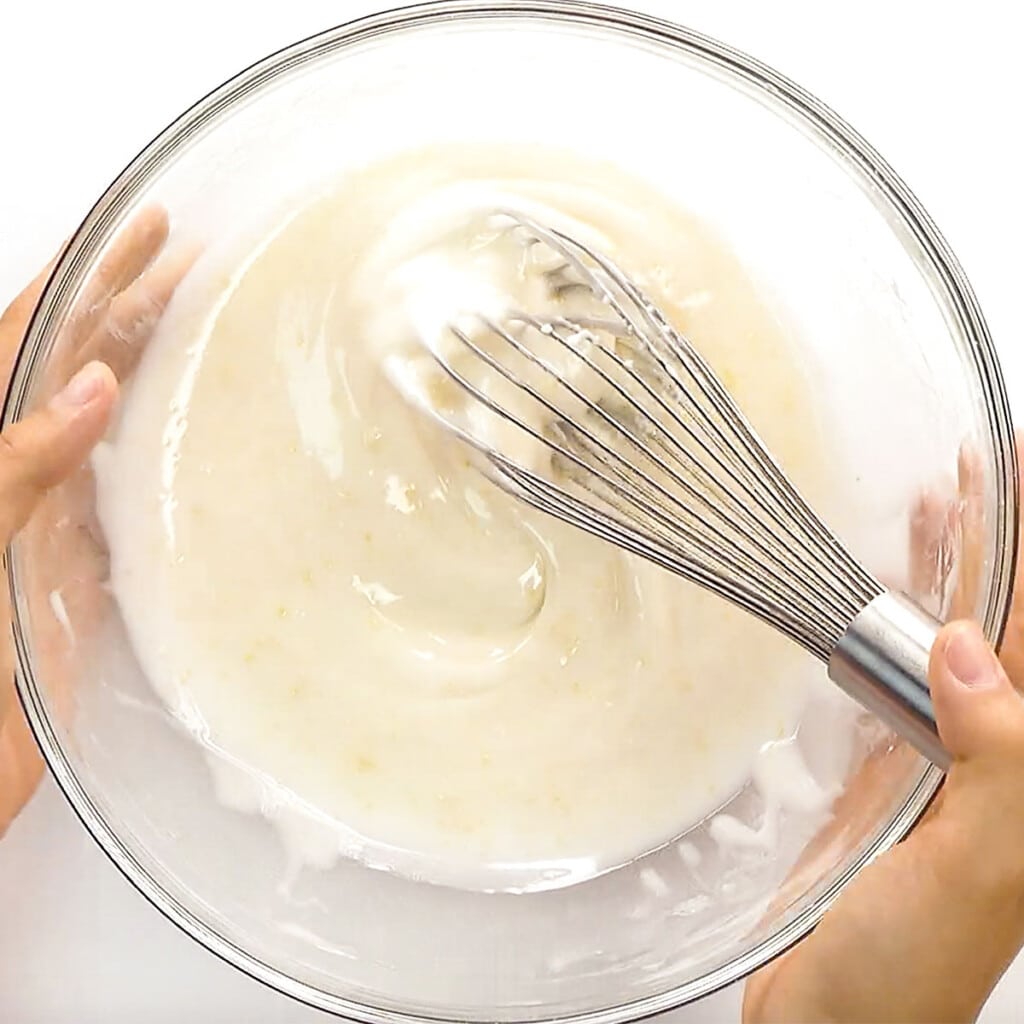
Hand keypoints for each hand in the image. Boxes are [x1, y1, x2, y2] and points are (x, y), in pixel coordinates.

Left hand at [0, 209, 190, 834]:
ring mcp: (45, 526)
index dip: (84, 279)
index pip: (27, 339)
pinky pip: (125, 509)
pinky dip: (162, 471)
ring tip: (203, 337)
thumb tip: (89, 388)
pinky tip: (194, 453)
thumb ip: (14, 467)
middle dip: (128, 311)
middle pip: (74, 372)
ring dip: (152, 381)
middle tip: (188, 266)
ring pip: (106, 434)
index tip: (142, 233)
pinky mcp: (74, 582)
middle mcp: (15, 475)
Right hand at [744, 437, 1023, 1022]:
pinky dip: (894, 623)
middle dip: (1000, 541)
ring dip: (950, 570)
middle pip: (1005, 626)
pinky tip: (884, 589)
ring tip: (939, 499)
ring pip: (953, 642)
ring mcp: (941, 762)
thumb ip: (996, 764)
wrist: (824, 1019)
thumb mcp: (973, 873)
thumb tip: (974, 655)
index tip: (1014, 471)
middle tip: (981, 463)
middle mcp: (997, 758)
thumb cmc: (902, 972)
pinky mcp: (888, 774)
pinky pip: (899, 676)